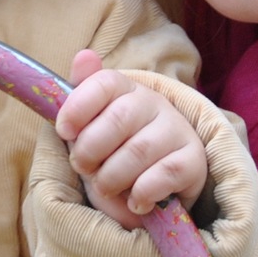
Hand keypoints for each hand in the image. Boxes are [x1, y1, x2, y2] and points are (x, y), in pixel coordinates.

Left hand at [57, 50, 209, 226]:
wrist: (157, 183)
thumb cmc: (115, 151)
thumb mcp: (91, 126)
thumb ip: (80, 96)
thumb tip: (83, 55)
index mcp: (126, 89)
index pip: (105, 82)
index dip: (78, 106)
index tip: (63, 131)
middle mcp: (155, 103)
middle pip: (118, 119)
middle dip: (90, 150)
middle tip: (83, 167)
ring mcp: (177, 130)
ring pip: (138, 150)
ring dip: (112, 176)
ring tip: (105, 187)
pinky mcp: (194, 161)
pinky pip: (165, 174)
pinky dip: (142, 192)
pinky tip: (135, 201)